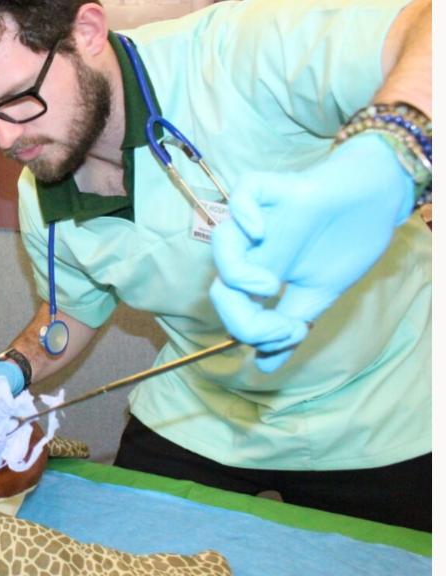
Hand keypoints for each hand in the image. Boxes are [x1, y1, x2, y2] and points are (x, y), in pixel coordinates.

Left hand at [210, 133, 412, 371]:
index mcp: (260, 275)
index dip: (252, 331)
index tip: (294, 333)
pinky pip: (244, 191)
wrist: (377, 201)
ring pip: (221, 238)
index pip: (234, 309)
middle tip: (279, 321)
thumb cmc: (342, 243)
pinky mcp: (277, 187)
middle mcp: (255, 249)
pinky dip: (243, 210)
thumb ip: (289, 329)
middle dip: (238, 312)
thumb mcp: (318, 296)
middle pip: (219, 281)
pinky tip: (261, 229)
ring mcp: (263, 217)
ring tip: (267, 286)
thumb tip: (263, 367)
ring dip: (235, 271)